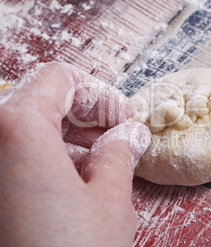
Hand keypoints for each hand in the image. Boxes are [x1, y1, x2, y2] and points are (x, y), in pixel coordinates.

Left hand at [0, 63, 150, 246]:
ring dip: (68, 136)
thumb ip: (119, 152)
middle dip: (85, 114)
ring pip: (28, 128)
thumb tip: (128, 134)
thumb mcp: (109, 197)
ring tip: (102, 160)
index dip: (98, 93)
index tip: (121, 117)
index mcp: (18, 128)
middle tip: (117, 135)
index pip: (60, 78)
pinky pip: (17, 156)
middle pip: (41, 100)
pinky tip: (75, 179)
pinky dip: (47, 157)